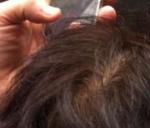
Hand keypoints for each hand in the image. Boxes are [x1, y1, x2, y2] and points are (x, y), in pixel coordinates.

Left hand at [0, 0, 115, 94]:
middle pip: (78, 16)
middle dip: (96, 8)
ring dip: (98, 25)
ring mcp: (59, 51)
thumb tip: (57, 13)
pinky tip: (98, 39)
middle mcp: (51, 32)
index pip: (62, 1)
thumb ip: (28, 6)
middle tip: (110, 4)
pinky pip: (81, 57)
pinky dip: (93, 48)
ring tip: (109, 16)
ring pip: (83, 35)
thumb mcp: (3, 16)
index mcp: (36, 16)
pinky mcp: (64, 69)